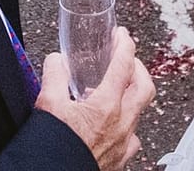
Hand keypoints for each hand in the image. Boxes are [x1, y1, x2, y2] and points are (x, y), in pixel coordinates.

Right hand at [33, 28, 153, 170]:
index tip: (123, 35)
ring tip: (118, 90)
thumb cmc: (54, 148)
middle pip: (145, 87)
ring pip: (140, 112)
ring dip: (132, 96)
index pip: (124, 65)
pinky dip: (127, 124)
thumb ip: (54, 76)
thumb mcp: (48, 104)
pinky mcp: (120, 159)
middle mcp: (121, 124)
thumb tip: (56, 61)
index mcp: (106, 106)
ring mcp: (124, 143)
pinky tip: (115, 123)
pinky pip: (132, 137)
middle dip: (138, 68)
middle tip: (127, 59)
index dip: (125, 44)